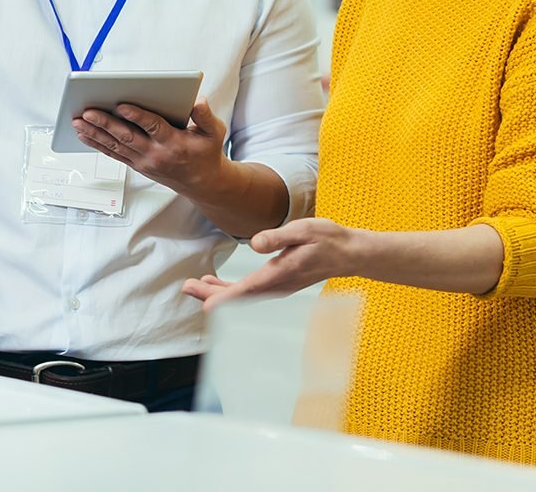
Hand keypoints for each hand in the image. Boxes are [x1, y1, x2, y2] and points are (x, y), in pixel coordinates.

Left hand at [71, 98, 227, 192]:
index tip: (121, 105)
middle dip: (105, 124)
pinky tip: (83, 134)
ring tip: (77, 122)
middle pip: (126, 137)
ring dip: (94, 134)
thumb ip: (205, 116)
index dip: (137, 116)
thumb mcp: (214, 133)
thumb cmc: (207, 152)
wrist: (202, 183)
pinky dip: (96, 144)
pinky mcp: (136, 165)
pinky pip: (113, 154)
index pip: (153, 127)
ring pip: (115, 146)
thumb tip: (198, 101)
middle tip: (87, 112)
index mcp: (174, 142)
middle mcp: (155, 153)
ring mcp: (143, 161)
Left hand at [181, 218, 363, 311]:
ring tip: (194, 285)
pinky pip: (248, 292)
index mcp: (280, 273)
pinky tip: (215, 283)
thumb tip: (254, 243)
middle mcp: (277, 286)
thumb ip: (278, 237)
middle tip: (186, 287)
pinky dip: (229, 290)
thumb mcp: (304, 230)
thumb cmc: (327, 239)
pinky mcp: (277, 284)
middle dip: (211, 294)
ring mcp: (277, 288)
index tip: (206, 305)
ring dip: (216, 292)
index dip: (224, 298)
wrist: (348, 253)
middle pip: (238, 298)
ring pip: (241, 297)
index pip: (246, 290)